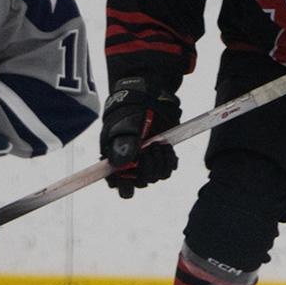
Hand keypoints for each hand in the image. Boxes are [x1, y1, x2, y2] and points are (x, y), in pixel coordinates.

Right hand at [100, 77, 180, 198]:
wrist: (148, 98)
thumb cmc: (130, 111)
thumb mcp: (125, 126)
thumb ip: (124, 144)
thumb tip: (121, 164)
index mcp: (116, 160)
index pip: (118, 184)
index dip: (124, 186)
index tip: (131, 177)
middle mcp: (132, 165)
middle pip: (141, 183)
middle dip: (147, 168)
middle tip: (148, 148)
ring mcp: (147, 162)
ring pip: (156, 177)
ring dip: (160, 162)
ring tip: (157, 144)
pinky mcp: (162, 157)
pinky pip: (168, 169)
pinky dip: (169, 160)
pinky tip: (166, 147)